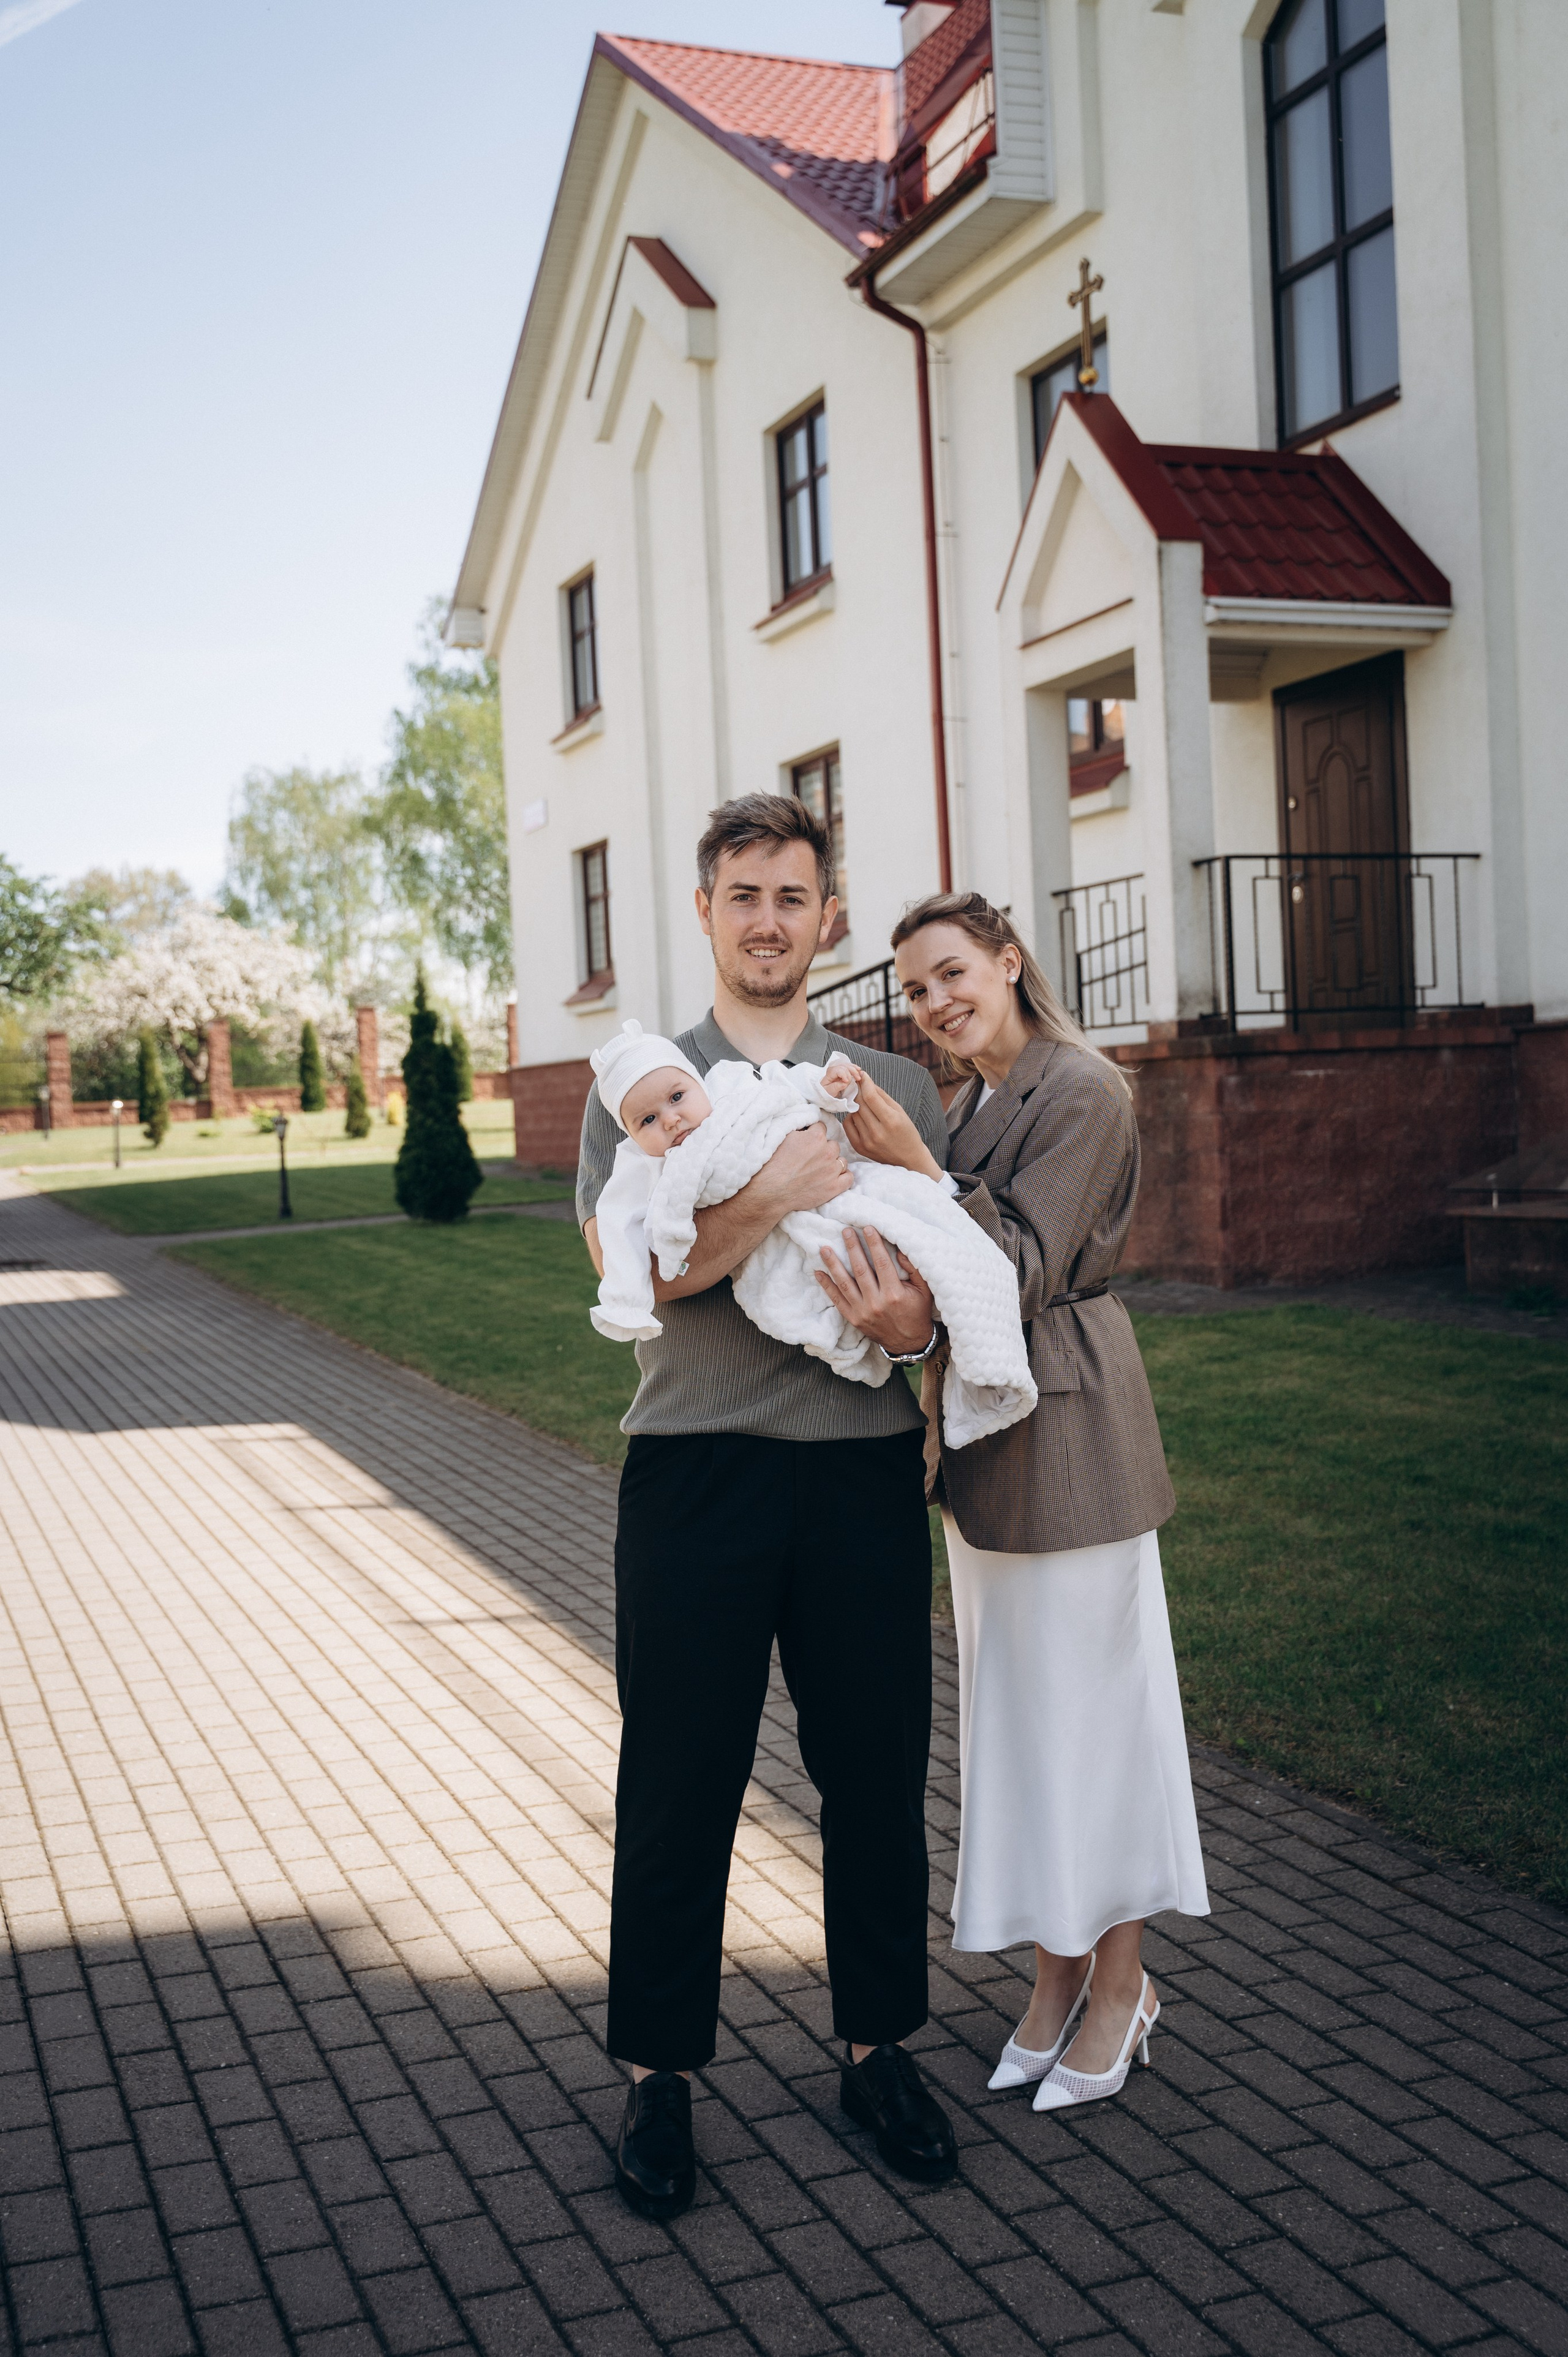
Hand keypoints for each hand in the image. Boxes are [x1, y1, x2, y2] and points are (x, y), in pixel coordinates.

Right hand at [751, 1122, 852, 1217]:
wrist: (771, 1190)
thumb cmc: (773, 1165)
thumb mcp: (784, 1138)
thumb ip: (800, 1130)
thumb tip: (806, 1127)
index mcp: (816, 1137)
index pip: (821, 1128)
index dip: (814, 1135)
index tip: (809, 1142)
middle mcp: (827, 1151)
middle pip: (833, 1145)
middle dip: (825, 1150)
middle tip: (813, 1158)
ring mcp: (832, 1170)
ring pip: (842, 1161)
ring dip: (833, 1164)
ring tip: (820, 1171)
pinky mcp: (834, 1187)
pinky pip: (849, 1178)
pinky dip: (843, 1177)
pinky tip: (834, 1179)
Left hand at [816, 1226, 935, 1355]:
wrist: (909, 1343)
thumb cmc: (917, 1312)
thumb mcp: (924, 1291)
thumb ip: (914, 1269)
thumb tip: (900, 1249)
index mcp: (894, 1294)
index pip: (881, 1263)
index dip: (874, 1244)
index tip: (867, 1228)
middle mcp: (876, 1303)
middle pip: (860, 1270)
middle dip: (852, 1248)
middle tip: (845, 1231)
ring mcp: (862, 1312)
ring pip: (845, 1283)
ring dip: (833, 1264)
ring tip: (824, 1248)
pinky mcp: (854, 1319)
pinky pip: (837, 1300)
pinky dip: (827, 1286)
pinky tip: (819, 1272)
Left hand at [841, 1074, 942, 1179]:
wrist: (908, 1159)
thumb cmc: (907, 1132)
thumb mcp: (900, 1111)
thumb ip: (882, 1096)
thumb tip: (866, 1081)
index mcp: (892, 1121)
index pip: (871, 1096)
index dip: (865, 1083)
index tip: (863, 1075)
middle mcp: (878, 1132)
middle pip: (860, 1103)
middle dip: (858, 1090)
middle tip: (858, 1083)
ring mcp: (867, 1141)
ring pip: (853, 1113)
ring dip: (855, 1103)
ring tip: (861, 1100)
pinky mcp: (859, 1147)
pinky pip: (848, 1124)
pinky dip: (852, 1116)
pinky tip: (859, 1115)